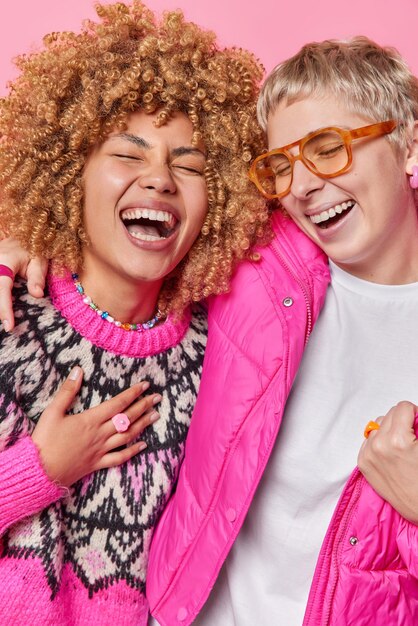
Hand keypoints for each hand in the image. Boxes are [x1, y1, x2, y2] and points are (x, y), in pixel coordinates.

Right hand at [0, 237, 47, 331]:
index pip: (2, 288)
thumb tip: (37, 295)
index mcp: (5, 261)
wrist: (20, 237)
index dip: (4, 308)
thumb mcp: (40, 261)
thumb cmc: (33, 249)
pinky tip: (4, 310)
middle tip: (8, 327)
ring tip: (6, 319)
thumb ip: (37, 277)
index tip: (9, 325)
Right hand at [32, 366, 160, 486]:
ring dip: (143, 425)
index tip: (146, 385)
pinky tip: (142, 445)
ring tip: (155, 416)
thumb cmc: (44, 441)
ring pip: (127, 436)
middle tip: (158, 398)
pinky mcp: (97, 464)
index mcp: (90, 420)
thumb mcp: (53, 412)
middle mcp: (100, 435)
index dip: (133, 393)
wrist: (39, 471)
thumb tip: (78, 370)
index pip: (117, 403)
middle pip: (127, 418)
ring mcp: (100, 450)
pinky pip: (119, 458)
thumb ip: (67, 391)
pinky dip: (132, 451)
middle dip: (144, 406)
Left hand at [358, 401, 417, 523]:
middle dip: (402, 421)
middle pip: (389, 415)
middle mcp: (378, 446)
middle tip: (412, 436)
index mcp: (397, 440)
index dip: (414, 413)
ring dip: (389, 430)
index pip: (402, 408)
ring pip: (377, 426)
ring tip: (401, 445)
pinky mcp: (362, 463)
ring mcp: (368, 455)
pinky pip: (369, 440)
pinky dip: (379, 441)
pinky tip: (391, 453)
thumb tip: (414, 415)